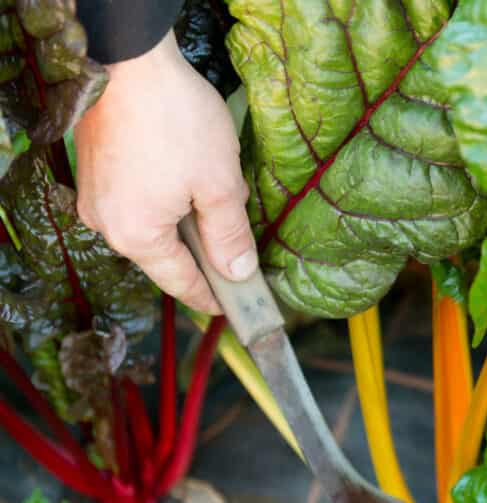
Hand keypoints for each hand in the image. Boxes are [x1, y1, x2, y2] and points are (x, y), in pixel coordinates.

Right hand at [75, 31, 254, 314]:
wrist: (129, 59)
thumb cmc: (177, 122)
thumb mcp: (220, 184)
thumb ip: (230, 235)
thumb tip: (239, 273)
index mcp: (137, 236)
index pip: (181, 283)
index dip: (212, 297)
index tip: (235, 307)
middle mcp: (107, 224)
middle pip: (164, 256)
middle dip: (202, 256)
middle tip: (239, 255)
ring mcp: (96, 196)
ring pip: (152, 227)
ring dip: (186, 225)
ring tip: (220, 208)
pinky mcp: (96, 170)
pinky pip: (138, 202)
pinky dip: (167, 202)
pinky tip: (191, 183)